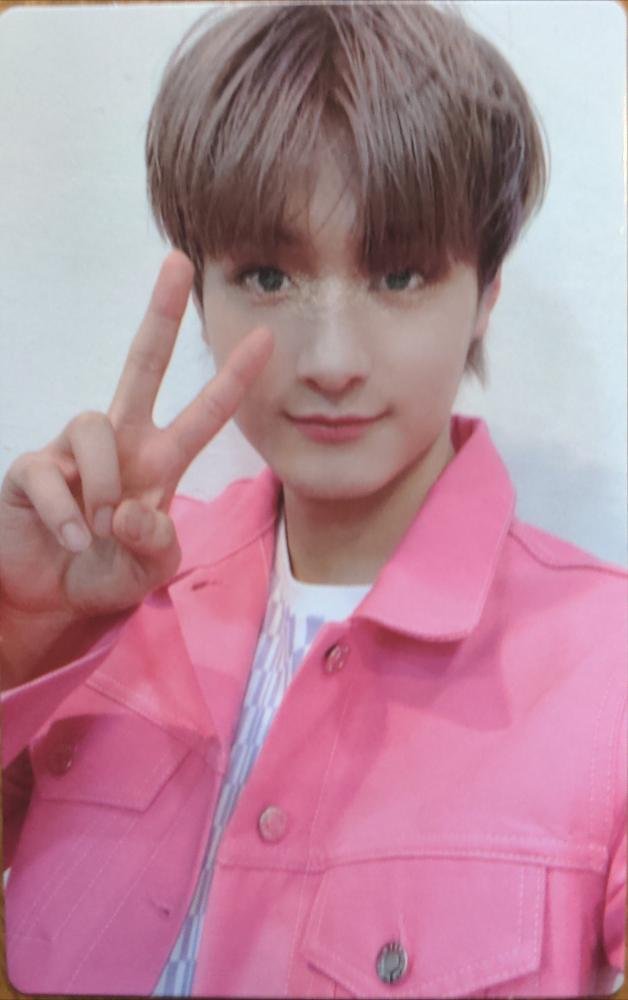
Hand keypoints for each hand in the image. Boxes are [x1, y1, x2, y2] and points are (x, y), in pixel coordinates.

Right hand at [0, 250, 272, 622]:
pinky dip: (66, 511)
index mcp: (159, 463)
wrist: (46, 598)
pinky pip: (49, 471)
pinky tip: (72, 539)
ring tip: (100, 529)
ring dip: (103, 483)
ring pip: (93, 423)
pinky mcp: (32, 470)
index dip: (233, 379)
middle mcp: (121, 445)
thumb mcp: (147, 571)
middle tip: (179, 263)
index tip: (266, 339)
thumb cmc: (104, 572)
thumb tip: (131, 509)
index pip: (203, 414)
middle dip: (159, 315)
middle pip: (141, 366)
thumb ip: (155, 546)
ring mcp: (73, 452)